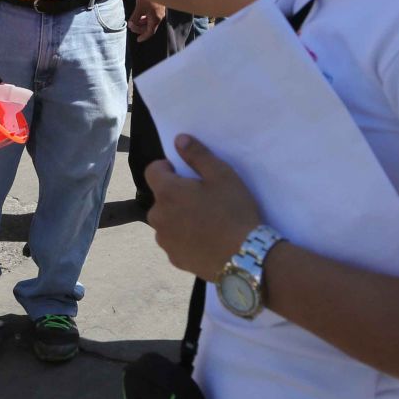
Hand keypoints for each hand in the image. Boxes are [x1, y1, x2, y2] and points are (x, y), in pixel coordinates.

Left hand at [130, 0, 166, 40]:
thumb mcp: (139, 8)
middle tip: (131, 25)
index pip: (150, 32)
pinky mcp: (159, 7)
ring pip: (151, 22)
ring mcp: (160, 12)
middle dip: (139, 28)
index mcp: (155, 19)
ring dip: (142, 23)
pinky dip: (145, 18)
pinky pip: (152, 16)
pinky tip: (140, 14)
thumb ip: (135, 18)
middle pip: (150, 28)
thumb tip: (131, 24)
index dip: (143, 37)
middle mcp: (159, 17)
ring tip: (134, 20)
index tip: (138, 40)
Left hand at [147, 136, 266, 282]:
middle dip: (176, 195)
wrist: (245, 257)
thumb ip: (197, 155)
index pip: (152, 170)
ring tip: (206, 223)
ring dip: (178, 217)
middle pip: (161, 198)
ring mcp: (164, 240)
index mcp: (167, 192)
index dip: (168, 168)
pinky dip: (184, 238)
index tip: (187, 174)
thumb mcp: (222, 175)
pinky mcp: (174, 259)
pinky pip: (174, 241)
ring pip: (166, 221)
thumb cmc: (233, 211)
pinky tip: (206, 241)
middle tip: (204, 200)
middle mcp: (158, 216)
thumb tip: (179, 140)